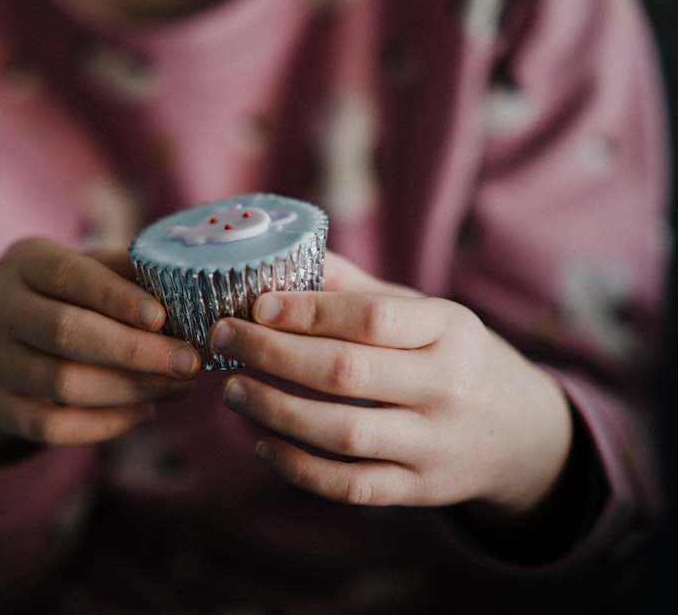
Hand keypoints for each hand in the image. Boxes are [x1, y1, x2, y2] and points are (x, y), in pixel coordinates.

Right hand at [0, 237, 199, 457]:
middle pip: (66, 333)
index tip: (162, 317)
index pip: (70, 276)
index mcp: (25, 263)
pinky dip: (104, 425)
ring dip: (129, 390)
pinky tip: (143, 413)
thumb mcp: (73, 269)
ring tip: (178, 388)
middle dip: (134, 351)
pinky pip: (51, 427)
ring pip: (62, 384)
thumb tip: (185, 286)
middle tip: (188, 362)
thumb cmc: (49, 299)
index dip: (116, 297)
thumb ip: (122, 273)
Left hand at [209, 253, 572, 516]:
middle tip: (223, 339)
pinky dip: (300, 468)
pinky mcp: (421, 489)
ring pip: (343, 433)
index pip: (371, 318)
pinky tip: (263, 444)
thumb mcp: (429, 314)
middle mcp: (446, 387)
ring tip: (232, 390)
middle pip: (346, 372)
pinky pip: (351, 485)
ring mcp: (435, 444)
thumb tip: (292, 257)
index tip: (256, 305)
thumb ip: (361, 290)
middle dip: (273, 354)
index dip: (308, 311)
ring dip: (276, 411)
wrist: (524, 434)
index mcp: (449, 329)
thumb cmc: (456, 358)